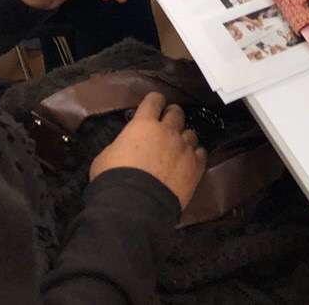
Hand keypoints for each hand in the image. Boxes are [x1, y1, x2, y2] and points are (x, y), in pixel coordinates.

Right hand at [90, 92, 206, 213]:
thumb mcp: (107, 156)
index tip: (154, 104)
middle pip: (176, 113)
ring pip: (191, 133)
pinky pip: (201, 152)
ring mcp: (184, 147)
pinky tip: (190, 161)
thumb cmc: (113, 180)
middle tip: (168, 123)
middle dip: (172, 115)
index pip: (154, 101)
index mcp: (143, 124)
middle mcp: (167, 131)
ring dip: (183, 137)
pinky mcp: (196, 165)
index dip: (154, 101)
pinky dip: (195, 155)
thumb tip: (127, 144)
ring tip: (178, 147)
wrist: (134, 207)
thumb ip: (121, 144)